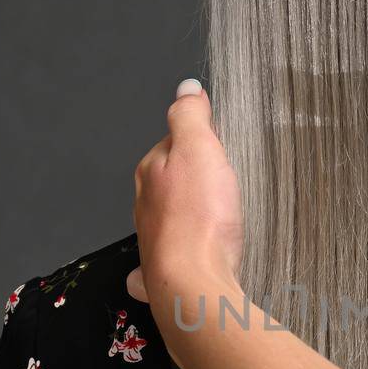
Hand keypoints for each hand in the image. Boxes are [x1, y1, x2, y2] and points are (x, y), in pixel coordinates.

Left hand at [128, 80, 243, 324]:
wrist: (193, 280)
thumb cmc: (199, 218)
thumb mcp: (200, 150)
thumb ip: (190, 116)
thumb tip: (186, 88)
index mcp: (151, 171)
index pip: (172, 144)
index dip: (198, 141)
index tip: (217, 144)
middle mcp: (145, 204)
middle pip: (170, 181)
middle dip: (192, 179)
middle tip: (222, 181)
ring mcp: (152, 238)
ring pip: (167, 217)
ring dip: (185, 215)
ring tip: (213, 215)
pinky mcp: (163, 269)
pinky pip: (167, 256)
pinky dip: (175, 254)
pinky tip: (187, 256)